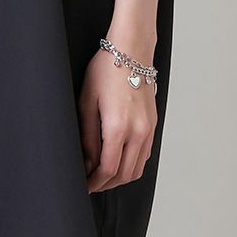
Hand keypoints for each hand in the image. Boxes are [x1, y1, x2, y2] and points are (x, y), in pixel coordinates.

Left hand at [79, 46, 156, 192]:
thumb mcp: (86, 102)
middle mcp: (138, 132)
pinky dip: (131, 165)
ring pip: (137, 169)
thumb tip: (87, 162)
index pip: (108, 169)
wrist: (131, 51)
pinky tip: (117, 160)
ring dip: (120, 178)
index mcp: (118, 127)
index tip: (83, 186)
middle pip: (124, 175)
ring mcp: (149, 129)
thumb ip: (87, 137)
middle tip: (90, 184)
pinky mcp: (153, 125)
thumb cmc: (106, 71)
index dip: (94, 183)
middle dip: (105, 184)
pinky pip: (144, 155)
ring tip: (102, 175)